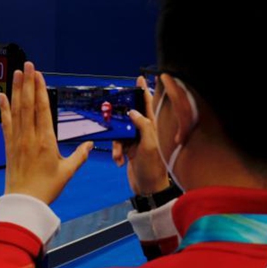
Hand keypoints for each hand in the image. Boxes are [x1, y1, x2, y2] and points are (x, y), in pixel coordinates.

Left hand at [0, 62, 93, 204]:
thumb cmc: (47, 188)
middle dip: (28, 82)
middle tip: (28, 65)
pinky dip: (3, 108)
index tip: (39, 75)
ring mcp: (17, 139)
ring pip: (16, 109)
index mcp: (46, 140)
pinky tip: (1, 95)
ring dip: (16, 90)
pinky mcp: (9, 145)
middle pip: (28, 104)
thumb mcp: (68, 172)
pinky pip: (5, 122)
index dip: (40, 90)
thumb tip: (90, 144)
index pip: (42, 109)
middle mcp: (30, 136)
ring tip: (16, 73)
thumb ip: (80, 156)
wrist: (24, 202)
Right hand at [112, 76, 169, 195]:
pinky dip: (116, 152)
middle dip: (120, 119)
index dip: (144, 91)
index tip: (139, 78)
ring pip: (121, 131)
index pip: (150, 104)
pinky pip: (118, 144)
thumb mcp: (148, 145)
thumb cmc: (153, 169)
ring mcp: (137, 140)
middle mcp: (146, 131)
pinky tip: (119, 161)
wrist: (147, 189)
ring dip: (117, 144)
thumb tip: (132, 112)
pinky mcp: (130, 149)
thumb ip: (143, 126)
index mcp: (155, 127)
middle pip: (131, 116)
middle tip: (112, 115)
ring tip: (119, 155)